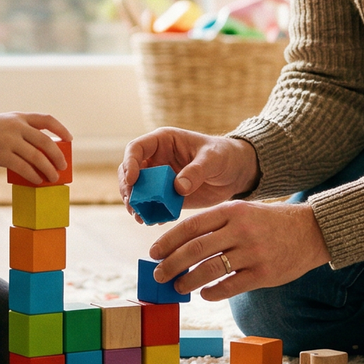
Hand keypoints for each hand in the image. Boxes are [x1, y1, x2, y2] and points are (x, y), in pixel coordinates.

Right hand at [0, 113, 71, 184]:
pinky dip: (33, 175)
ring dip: (48, 169)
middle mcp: (16, 127)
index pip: (47, 119)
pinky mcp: (0, 154)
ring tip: (53, 178)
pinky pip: (23, 166)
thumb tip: (39, 155)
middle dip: (58, 155)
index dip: (61, 129)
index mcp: (19, 117)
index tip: (70, 139)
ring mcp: (9, 140)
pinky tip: (37, 181)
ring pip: (36, 156)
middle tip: (63, 166)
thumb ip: (20, 133)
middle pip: (46, 141)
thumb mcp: (4, 124)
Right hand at [118, 128, 258, 218]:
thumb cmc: (224, 155)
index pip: (136, 148)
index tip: (132, 179)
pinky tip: (154, 221)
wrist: (235, 173)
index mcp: (163, 141)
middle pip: (130, 171)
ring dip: (136, 204)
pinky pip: (153, 206)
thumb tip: (178, 187)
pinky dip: (150, 214)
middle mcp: (156, 160)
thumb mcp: (213, 158)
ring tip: (140, 218)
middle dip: (128, 188)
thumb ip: (196, 170)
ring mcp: (160, 180)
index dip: (130, 162)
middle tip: (133, 204)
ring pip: (138, 191)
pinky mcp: (167, 197)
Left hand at [146, 200, 330, 301]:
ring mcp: (253, 252)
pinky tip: (204, 294)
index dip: (168, 241)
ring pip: (210, 270)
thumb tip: (180, 246)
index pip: (191, 226)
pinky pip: (230, 286)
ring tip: (178, 287)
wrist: (310, 231)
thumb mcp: (242, 211)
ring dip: (188, 281)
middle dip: (171, 264)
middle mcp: (241, 229)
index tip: (153, 253)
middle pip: (196, 249)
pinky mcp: (264, 274)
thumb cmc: (268, 223)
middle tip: (158, 275)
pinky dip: (212, 292)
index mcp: (232, 210)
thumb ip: (215, 224)